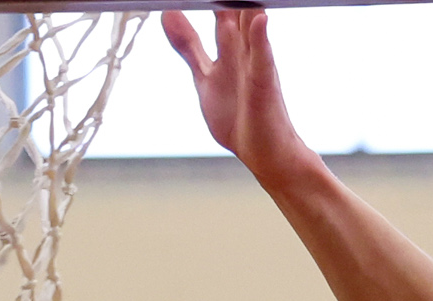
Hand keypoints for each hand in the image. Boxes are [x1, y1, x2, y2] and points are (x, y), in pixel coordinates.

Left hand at [161, 10, 311, 179]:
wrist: (264, 153)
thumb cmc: (239, 116)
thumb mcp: (205, 77)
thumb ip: (189, 46)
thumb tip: (167, 14)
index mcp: (230, 44)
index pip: (218, 7)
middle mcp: (244, 47)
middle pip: (235, 8)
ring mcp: (256, 63)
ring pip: (251, 24)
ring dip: (245, 5)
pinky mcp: (265, 84)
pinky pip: (264, 59)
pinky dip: (261, 40)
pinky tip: (259, 20)